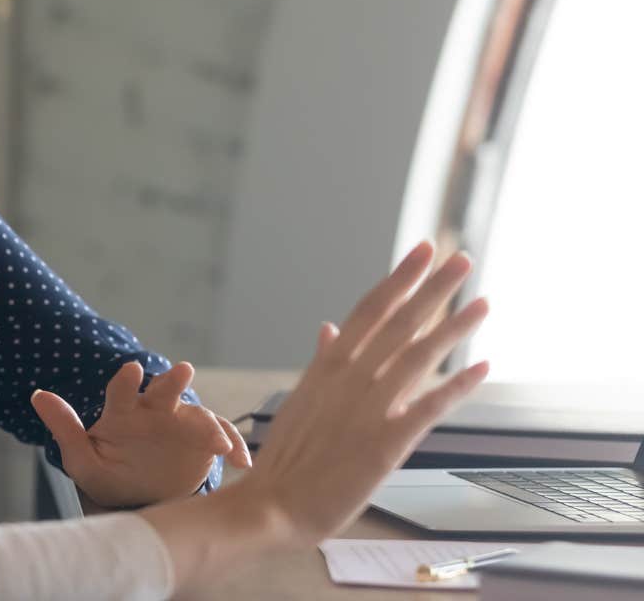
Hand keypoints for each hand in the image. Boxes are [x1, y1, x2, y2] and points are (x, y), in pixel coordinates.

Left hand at [32, 360, 250, 507]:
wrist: (141, 497)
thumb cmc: (110, 474)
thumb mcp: (84, 460)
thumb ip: (65, 429)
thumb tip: (38, 395)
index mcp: (124, 412)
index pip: (123, 391)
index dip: (126, 380)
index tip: (130, 370)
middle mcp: (156, 412)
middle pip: (166, 391)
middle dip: (173, 381)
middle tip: (183, 371)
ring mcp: (183, 426)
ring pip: (199, 417)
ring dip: (209, 426)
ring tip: (217, 442)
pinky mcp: (205, 443)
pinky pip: (223, 441)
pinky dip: (234, 448)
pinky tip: (241, 462)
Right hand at [137, 241, 489, 589]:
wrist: (273, 503)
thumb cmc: (288, 457)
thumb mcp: (302, 398)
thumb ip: (322, 361)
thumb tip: (329, 328)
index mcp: (329, 366)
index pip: (370, 310)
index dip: (399, 279)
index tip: (423, 251)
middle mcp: (350, 378)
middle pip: (398, 322)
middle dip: (433, 289)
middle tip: (462, 259)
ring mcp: (368, 408)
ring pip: (417, 356)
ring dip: (453, 328)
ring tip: (482, 302)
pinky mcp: (385, 442)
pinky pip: (429, 407)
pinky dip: (456, 386)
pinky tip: (481, 368)